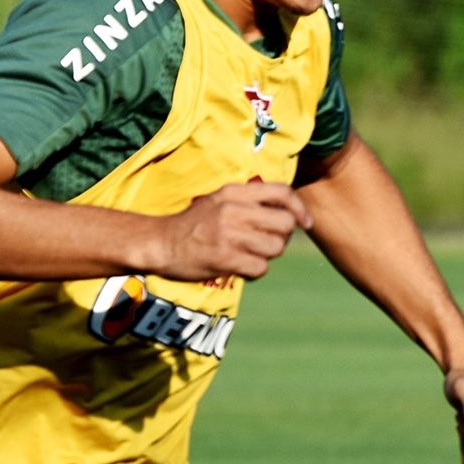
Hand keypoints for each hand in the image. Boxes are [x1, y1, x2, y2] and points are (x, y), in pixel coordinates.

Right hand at [153, 182, 311, 280]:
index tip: (304, 223)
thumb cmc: (193, 225)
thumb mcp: (218, 201)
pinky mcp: (224, 258)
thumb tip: (288, 214)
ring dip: (267, 256)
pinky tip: (240, 268)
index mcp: (234, 192)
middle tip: (265, 244)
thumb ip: (249, 202)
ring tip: (248, 256)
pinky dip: (255, 272)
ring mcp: (229, 234)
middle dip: (281, 238)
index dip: (299, 208)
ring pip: (275, 248)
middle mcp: (234, 210)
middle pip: (285, 224)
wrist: (159, 243)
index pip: (282, 192)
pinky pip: (260, 268)